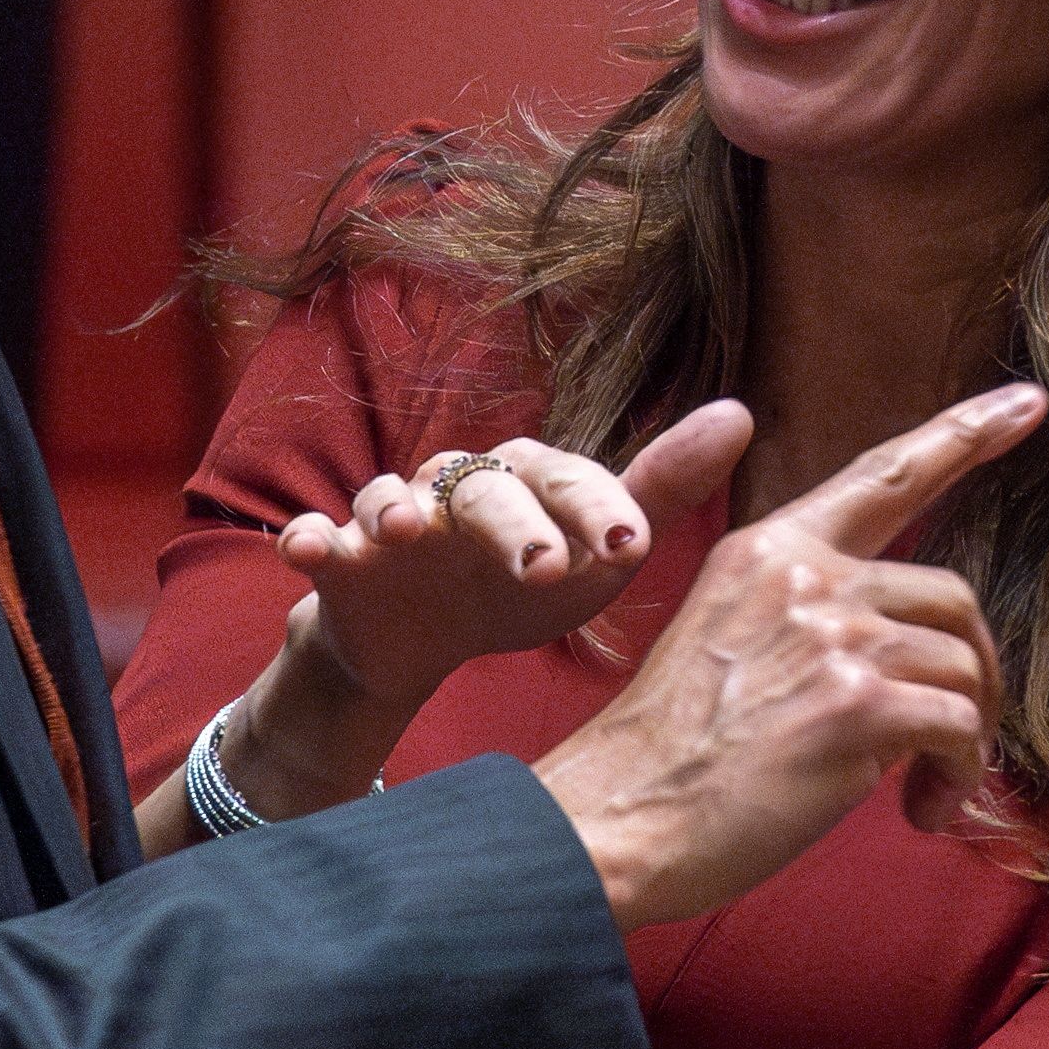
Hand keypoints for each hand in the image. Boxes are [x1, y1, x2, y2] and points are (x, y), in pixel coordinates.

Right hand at [284, 401, 756, 714]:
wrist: (421, 636)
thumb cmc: (520, 581)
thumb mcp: (594, 550)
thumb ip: (660, 489)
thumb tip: (741, 412)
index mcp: (531, 479)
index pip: (570, 481)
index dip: (598, 508)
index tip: (631, 545)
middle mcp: (463, 483)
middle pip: (489, 489)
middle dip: (515, 527)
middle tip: (545, 571)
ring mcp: (397, 516)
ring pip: (394, 498)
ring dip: (398, 511)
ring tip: (405, 534)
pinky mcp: (341, 555)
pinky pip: (316, 537)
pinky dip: (309, 540)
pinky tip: (308, 552)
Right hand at [532, 383, 1042, 930]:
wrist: (619, 819)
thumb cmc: (672, 755)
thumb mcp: (725, 639)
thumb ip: (807, 618)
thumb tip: (902, 656)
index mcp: (769, 550)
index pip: (884, 475)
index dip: (964, 434)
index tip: (1025, 402)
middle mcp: (803, 576)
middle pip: (953, 595)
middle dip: (973, 670)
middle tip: (953, 738)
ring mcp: (832, 635)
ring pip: (964, 666)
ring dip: (967, 736)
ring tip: (925, 788)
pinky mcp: (857, 704)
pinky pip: (960, 727)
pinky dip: (958, 774)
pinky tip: (919, 808)